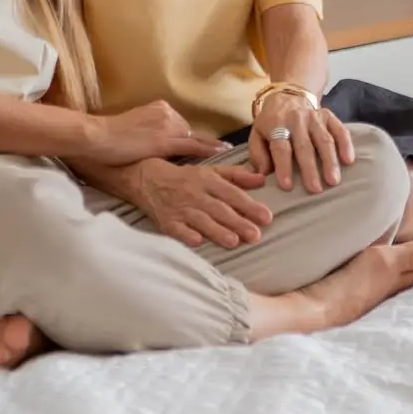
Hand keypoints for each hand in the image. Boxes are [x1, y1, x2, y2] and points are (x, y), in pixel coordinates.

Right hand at [88, 100, 224, 166]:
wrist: (97, 137)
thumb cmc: (107, 135)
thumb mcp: (132, 125)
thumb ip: (147, 128)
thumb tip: (152, 139)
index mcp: (157, 107)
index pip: (178, 123)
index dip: (187, 135)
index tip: (202, 141)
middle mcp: (166, 113)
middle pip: (188, 130)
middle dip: (198, 142)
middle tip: (217, 150)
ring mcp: (167, 126)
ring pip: (193, 138)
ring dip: (208, 146)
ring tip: (223, 151)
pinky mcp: (165, 141)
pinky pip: (192, 147)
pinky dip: (207, 150)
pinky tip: (220, 152)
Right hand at [120, 158, 272, 248]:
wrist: (146, 178)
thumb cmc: (184, 177)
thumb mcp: (210, 171)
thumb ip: (236, 176)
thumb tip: (262, 180)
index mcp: (207, 180)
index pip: (231, 194)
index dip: (249, 205)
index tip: (266, 217)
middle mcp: (195, 194)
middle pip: (219, 209)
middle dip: (238, 222)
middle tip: (255, 235)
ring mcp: (180, 208)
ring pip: (201, 220)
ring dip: (217, 231)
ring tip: (234, 242)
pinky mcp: (167, 221)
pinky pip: (177, 229)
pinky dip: (186, 235)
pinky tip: (197, 242)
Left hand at [248, 93, 354, 193]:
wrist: (286, 97)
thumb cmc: (271, 124)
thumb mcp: (257, 135)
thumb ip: (257, 155)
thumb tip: (262, 175)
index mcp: (275, 125)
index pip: (280, 148)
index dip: (283, 167)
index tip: (288, 187)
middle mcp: (295, 119)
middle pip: (304, 146)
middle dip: (310, 169)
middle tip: (315, 190)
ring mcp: (314, 117)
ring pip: (324, 140)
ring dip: (329, 161)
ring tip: (333, 181)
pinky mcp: (328, 116)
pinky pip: (340, 129)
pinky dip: (346, 144)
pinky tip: (348, 160)